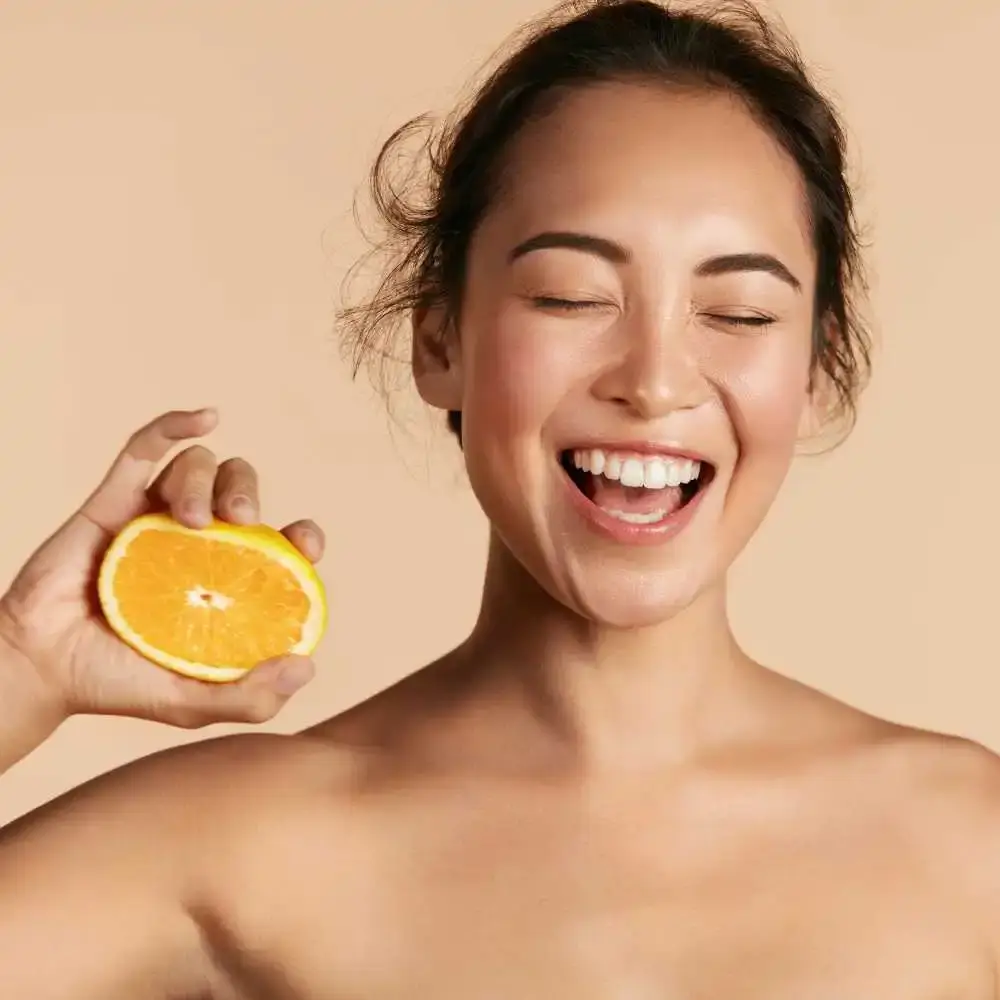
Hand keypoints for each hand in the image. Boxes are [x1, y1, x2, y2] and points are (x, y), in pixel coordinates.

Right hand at [0, 409, 321, 728]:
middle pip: (241, 489)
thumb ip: (252, 696)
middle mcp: (197, 541)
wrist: (41, 669)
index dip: (303, 536)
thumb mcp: (194, 702)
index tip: (306, 545)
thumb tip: (307, 665)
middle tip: (245, 522)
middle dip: (251, 493)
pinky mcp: (112, 499)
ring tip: (192, 520)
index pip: (280, 542)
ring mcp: (155, 516)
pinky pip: (145, 448)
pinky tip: (204, 417)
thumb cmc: (119, 683)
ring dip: (205, 480)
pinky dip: (176, 425)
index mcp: (226, 578)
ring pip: (199, 466)